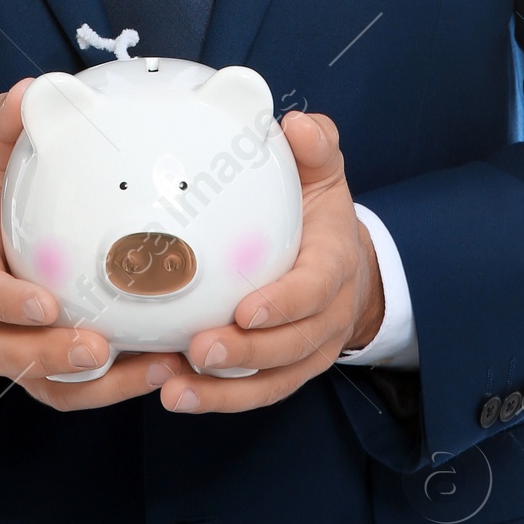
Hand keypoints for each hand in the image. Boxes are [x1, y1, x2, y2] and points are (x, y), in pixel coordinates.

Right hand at [0, 79, 183, 411]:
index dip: (9, 303)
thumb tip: (28, 92)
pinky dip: (125, 385)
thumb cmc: (10, 202)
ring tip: (157, 368)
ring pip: (56, 387)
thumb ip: (11, 128)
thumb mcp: (2, 161)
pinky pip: (89, 391)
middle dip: (55, 358)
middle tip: (103, 348)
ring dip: (104, 385)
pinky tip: (171, 366)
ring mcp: (27, 353)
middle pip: (13, 355)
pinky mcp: (60, 374)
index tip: (47, 302)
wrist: (6, 249)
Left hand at [155, 109, 383, 415]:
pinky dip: (218, 399)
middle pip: (291, 347)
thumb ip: (316, 148)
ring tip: (175, 388)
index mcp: (335, 265)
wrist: (348, 268)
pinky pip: (256, 394)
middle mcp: (327, 317)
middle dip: (246, 354)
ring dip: (224, 390)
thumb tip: (299, 124)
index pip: (315, 289)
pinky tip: (175, 394)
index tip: (245, 310)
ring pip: (272, 381)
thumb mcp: (325, 176)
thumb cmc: (321, 218)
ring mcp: (308, 352)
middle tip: (197, 349)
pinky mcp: (285, 373)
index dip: (284, 304)